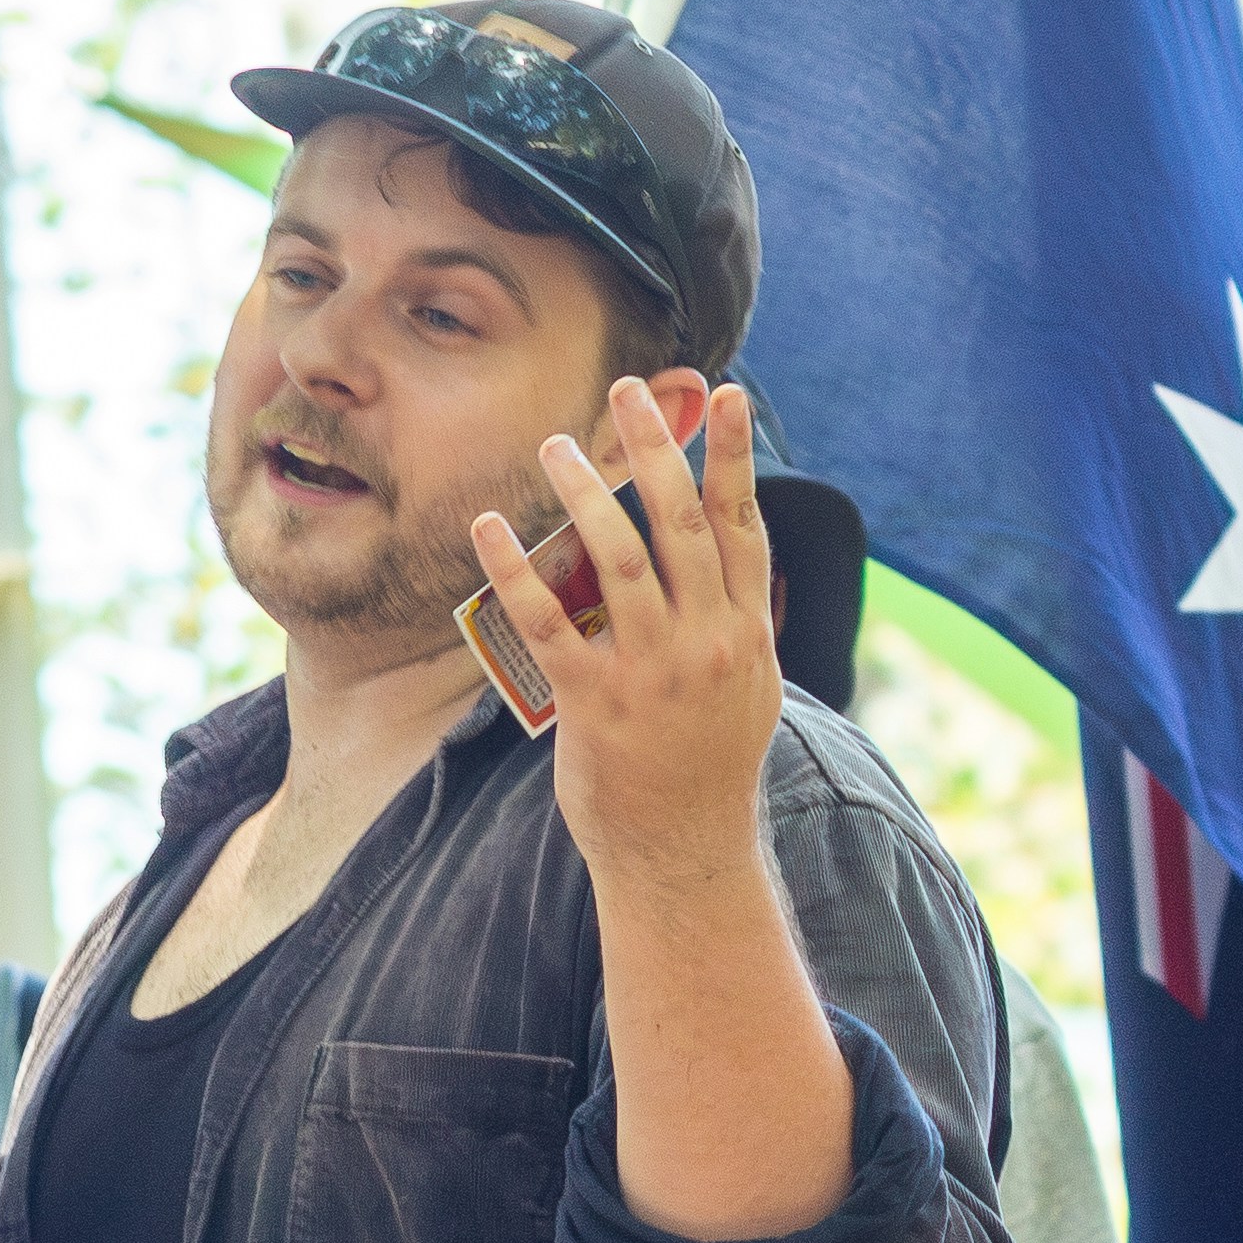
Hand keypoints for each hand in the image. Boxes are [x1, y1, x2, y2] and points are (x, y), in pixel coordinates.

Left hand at [468, 376, 781, 892]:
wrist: (684, 851)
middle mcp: (707, 641)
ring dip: (587, 493)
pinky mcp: (597, 703)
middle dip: (656, 449)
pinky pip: (550, 622)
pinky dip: (517, 570)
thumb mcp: (751, 689)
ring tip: (556, 445)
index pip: (743, 525)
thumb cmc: (708, 767)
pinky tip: (490, 528)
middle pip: (683, 524)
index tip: (725, 395)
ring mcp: (654, 671)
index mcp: (745, 632)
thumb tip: (744, 562)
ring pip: (622, 559)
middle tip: (626, 390)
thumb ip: (744, 620)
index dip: (733, 456)